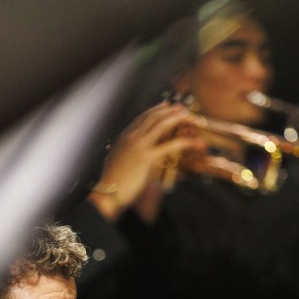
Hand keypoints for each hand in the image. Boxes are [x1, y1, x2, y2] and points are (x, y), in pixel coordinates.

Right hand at [88, 102, 205, 223]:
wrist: (107, 193)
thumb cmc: (111, 182)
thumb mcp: (116, 161)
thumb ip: (125, 153)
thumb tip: (131, 154)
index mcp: (124, 138)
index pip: (142, 118)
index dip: (155, 110)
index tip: (165, 105)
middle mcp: (131, 138)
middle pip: (153, 117)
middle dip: (169, 110)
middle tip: (181, 108)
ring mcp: (138, 146)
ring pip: (161, 125)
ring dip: (176, 118)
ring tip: (188, 116)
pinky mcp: (146, 158)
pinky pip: (169, 145)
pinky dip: (183, 142)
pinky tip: (192, 141)